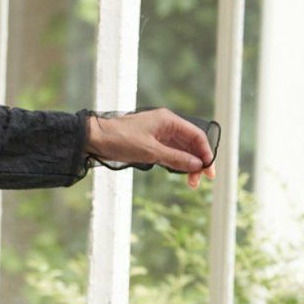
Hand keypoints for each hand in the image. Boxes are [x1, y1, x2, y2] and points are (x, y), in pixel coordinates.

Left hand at [87, 108, 217, 187]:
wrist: (94, 138)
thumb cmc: (120, 140)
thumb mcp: (150, 151)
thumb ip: (175, 158)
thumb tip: (197, 164)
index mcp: (168, 120)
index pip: (196, 135)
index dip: (205, 153)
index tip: (209, 171)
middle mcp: (166, 125)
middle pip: (190, 144)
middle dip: (197, 161)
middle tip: (198, 182)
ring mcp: (158, 134)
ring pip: (180, 150)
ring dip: (187, 165)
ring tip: (190, 182)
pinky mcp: (150, 143)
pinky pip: (169, 153)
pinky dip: (175, 163)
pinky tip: (179, 173)